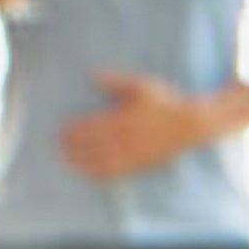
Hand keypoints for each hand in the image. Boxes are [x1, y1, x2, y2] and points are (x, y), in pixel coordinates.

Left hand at [59, 71, 208, 179]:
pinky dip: (97, 173)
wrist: (189, 124)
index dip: (71, 131)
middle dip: (71, 147)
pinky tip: (88, 173)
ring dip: (79, 162)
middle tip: (58, 146)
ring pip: (97, 161)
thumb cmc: (166, 101)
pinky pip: (113, 172)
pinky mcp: (137, 163)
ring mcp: (129, 153)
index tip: (60, 130)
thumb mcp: (141, 86)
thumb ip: (115, 81)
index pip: (88, 128)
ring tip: (67, 160)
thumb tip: (92, 74)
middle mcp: (122, 139)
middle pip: (88, 146)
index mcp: (120, 119)